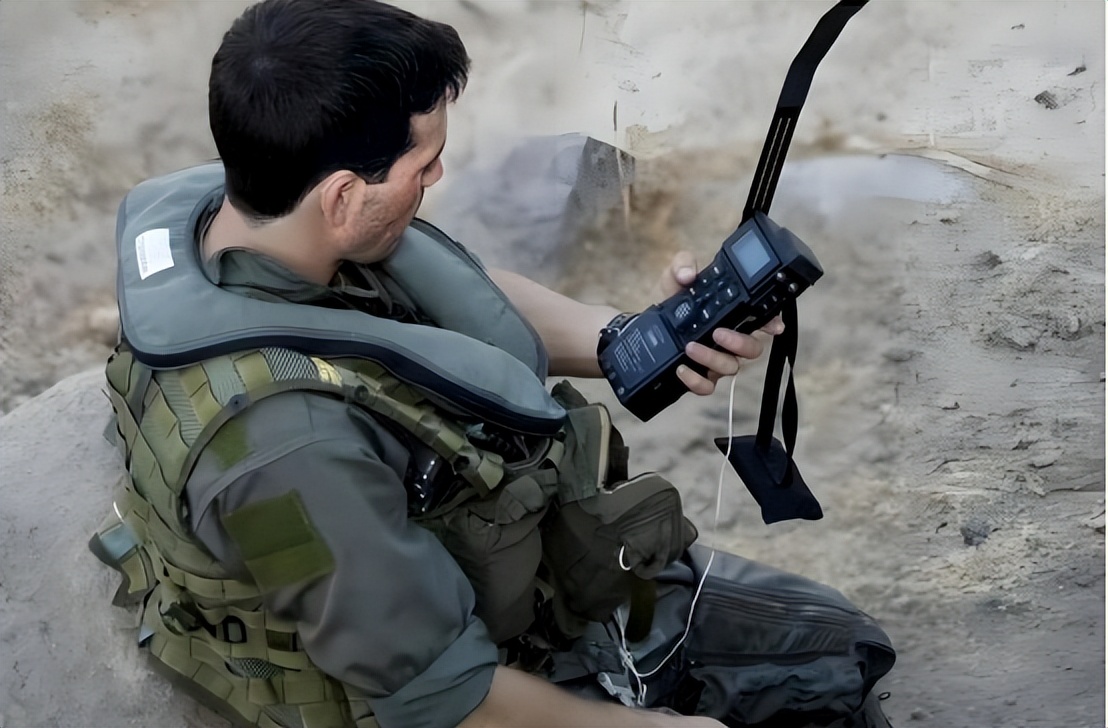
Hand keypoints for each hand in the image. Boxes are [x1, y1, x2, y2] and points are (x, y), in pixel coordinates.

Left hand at [656, 251, 784, 396]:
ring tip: (690, 346)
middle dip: (740, 343)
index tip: (774, 326)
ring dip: (713, 358)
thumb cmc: (672, 300)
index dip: (773, 323)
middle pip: (753, 349)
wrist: (648, 324)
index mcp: (733, 316)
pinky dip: (697, 381)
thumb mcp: (675, 276)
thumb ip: (683, 265)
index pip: (762, 320)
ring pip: (731, 368)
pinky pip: (707, 387)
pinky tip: (682, 369)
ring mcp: (717, 360)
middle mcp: (731, 340)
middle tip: (718, 333)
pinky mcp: (700, 376)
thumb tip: (688, 274)